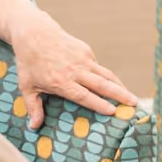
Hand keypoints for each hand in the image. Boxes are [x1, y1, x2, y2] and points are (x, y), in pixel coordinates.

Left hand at [12, 13, 137, 129]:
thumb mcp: (27, 86)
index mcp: (61, 81)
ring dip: (120, 86)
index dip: (99, 103)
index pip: (84, 95)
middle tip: (134, 104)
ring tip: (132, 97)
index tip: (112, 111)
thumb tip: (33, 128)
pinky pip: (98, 66)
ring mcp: (82, 59)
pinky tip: (114, 86)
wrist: (33, 32)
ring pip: (105, 75)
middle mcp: (75, 70)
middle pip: (102, 85)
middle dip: (119, 95)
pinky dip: (107, 77)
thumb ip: (33, 107)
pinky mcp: (85, 50)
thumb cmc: (28, 62)